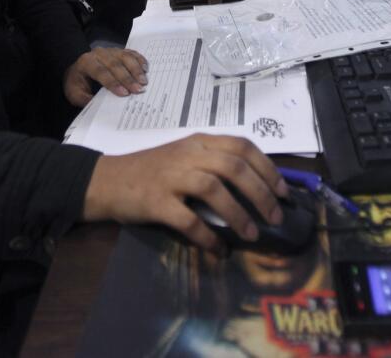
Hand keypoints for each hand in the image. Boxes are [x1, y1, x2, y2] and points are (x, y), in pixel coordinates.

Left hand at [63, 48, 148, 105]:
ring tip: (144, 81)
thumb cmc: (77, 83)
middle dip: (127, 78)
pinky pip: (131, 53)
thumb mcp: (75, 94)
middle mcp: (99, 54)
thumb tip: (98, 107)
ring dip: (136, 69)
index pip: (101, 72)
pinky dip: (139, 59)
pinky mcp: (119, 51)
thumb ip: (85, 99)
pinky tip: (145, 68)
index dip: (113, 83)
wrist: (78, 69)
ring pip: (125, 57)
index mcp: (86, 63)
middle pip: (115, 64)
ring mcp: (110, 51)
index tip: (124, 93)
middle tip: (138, 89)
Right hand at [82, 134, 290, 249]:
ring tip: (252, 234)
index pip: (243, 147)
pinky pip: (188, 219)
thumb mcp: (184, 157)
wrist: (106, 180)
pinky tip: (218, 249)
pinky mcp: (156, 201)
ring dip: (239, 214)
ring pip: (215, 189)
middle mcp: (188, 154)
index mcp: (199, 142)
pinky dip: (207, 235)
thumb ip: (214, 164)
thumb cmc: (150, 170)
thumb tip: (256, 189)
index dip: (268, 169)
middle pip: (235, 167)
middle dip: (261, 193)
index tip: (283, 192)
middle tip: (275, 218)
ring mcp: (171, 176)